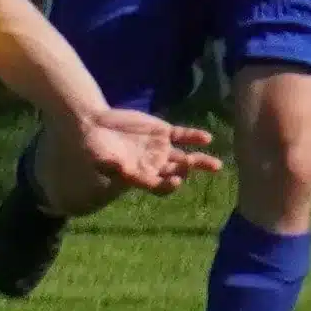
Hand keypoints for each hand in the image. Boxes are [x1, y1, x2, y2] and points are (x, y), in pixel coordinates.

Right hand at [71, 106, 220, 199]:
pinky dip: (194, 137)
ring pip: (185, 158)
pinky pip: (183, 136)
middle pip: (177, 173)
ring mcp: (161, 149)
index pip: (158, 185)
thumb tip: (121, 169)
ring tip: (215, 165)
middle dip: (185, 172)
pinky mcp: (164, 132)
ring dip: (200, 161)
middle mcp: (154, 165)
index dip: (168, 186)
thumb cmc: (94, 146)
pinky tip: (206, 139)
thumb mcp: (100, 157)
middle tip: (189, 165)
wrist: (94, 124)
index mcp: (140, 175)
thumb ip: (112, 164)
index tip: (175, 182)